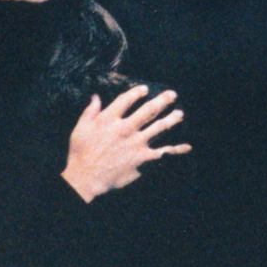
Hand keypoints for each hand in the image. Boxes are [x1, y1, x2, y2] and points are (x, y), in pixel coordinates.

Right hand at [62, 86, 189, 202]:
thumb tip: (96, 96)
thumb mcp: (80, 128)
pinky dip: (175, 149)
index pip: (126, 100)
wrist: (86, 177)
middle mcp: (126, 128)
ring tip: (180, 113)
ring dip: (171, 119)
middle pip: (148, 110)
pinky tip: (186, 146)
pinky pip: (162, 152)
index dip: (137, 92)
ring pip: (158, 127)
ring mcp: (136, 143)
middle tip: (172, 94)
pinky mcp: (142, 158)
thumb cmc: (80, 153)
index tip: (145, 89)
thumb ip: (90, 111)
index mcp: (109, 119)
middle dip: (162, 101)